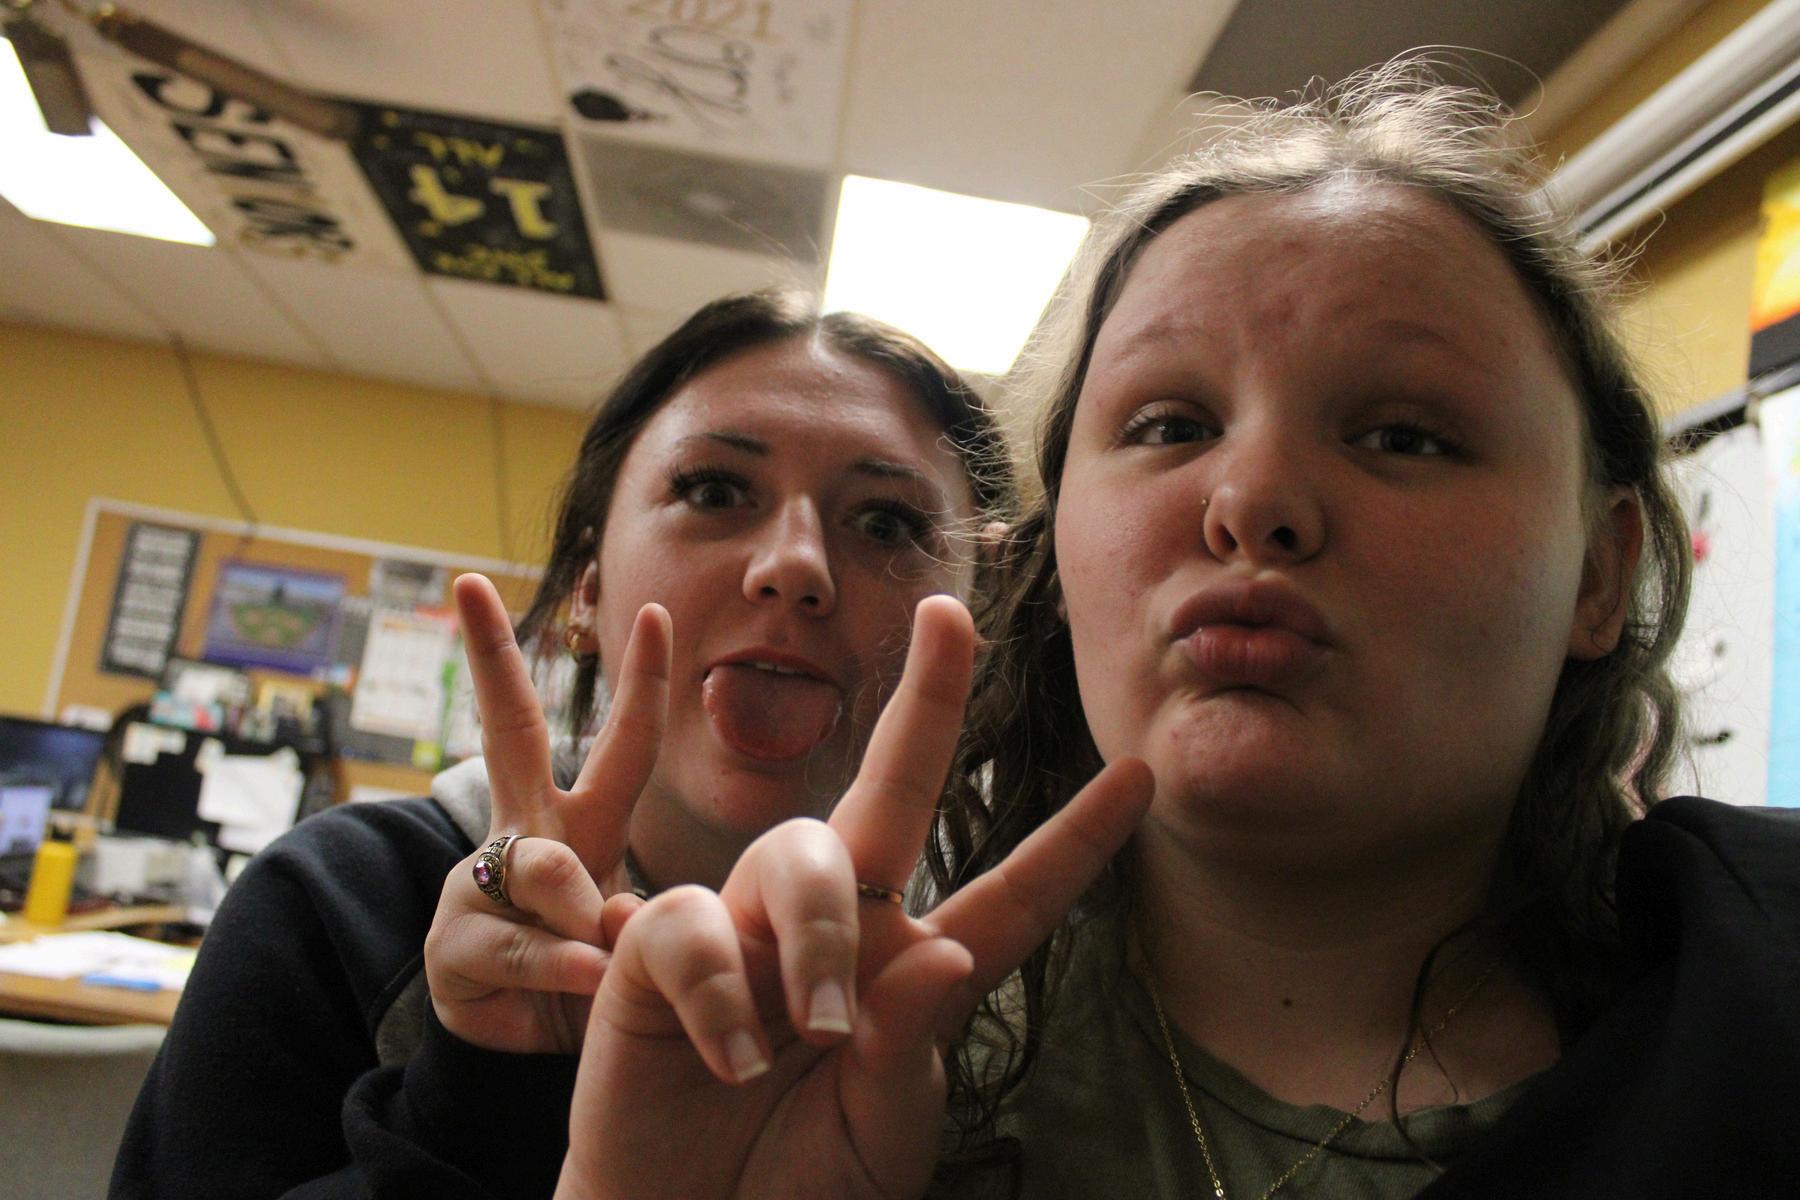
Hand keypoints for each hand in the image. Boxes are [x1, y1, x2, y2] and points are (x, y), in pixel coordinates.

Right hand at [424, 573, 670, 1053]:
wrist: (524, 1053)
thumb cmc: (593, 976)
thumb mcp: (633, 938)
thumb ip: (639, 918)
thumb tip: (616, 919)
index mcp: (583, 820)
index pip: (619, 740)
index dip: (642, 679)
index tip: (657, 609)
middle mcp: (527, 833)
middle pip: (510, 731)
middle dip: (491, 656)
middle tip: (468, 583)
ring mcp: (483, 881)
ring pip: (540, 863)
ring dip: (580, 907)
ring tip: (604, 950)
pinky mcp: (456, 942)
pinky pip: (521, 943)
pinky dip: (560, 965)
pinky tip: (582, 978)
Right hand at [556, 595, 1153, 1199]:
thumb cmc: (797, 1190)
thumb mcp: (882, 1136)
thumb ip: (910, 1051)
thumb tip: (942, 953)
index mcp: (911, 974)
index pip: (1010, 897)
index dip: (1074, 842)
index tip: (1140, 777)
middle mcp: (835, 930)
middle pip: (890, 792)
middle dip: (927, 701)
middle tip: (952, 618)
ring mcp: (748, 930)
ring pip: (799, 849)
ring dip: (815, 936)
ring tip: (811, 1034)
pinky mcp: (658, 949)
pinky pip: (693, 922)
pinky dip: (720, 988)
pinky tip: (729, 1056)